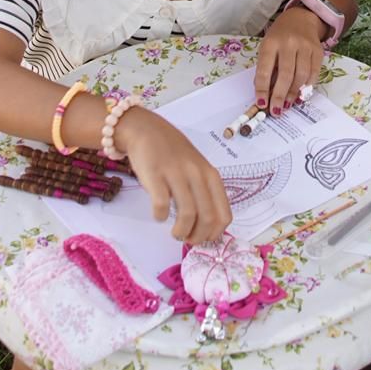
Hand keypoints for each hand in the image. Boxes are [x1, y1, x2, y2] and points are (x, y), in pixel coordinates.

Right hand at [115, 108, 231, 243]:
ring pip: (187, 214)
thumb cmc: (174, 154)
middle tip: (188, 239)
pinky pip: (161, 204)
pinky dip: (160, 217)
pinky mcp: (155, 175)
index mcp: (211, 175)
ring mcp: (176, 174)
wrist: (147, 130)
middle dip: (198, 237)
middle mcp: (197, 174)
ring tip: (175, 233)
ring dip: (181, 231)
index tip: (204, 239)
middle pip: (207, 217)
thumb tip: (206, 226)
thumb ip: (204, 192)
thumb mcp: (197, 169)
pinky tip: (158, 216)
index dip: (215, 233)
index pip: (224, 214)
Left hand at [255, 6, 325, 114]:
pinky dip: (307, 86)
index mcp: (270, 43)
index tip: (262, 104)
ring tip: (288, 104)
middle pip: (285, 75)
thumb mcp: (266, 47)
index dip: (263, 89)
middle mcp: (288, 43)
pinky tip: (300, 94)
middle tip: (277, 111)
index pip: (265, 69)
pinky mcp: (318, 51)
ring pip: (301, 76)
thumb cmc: (279, 37)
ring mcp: (305, 46)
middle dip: (280, 96)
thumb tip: (265, 95)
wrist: (300, 19)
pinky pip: (313, 73)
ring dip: (294, 93)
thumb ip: (266, 68)